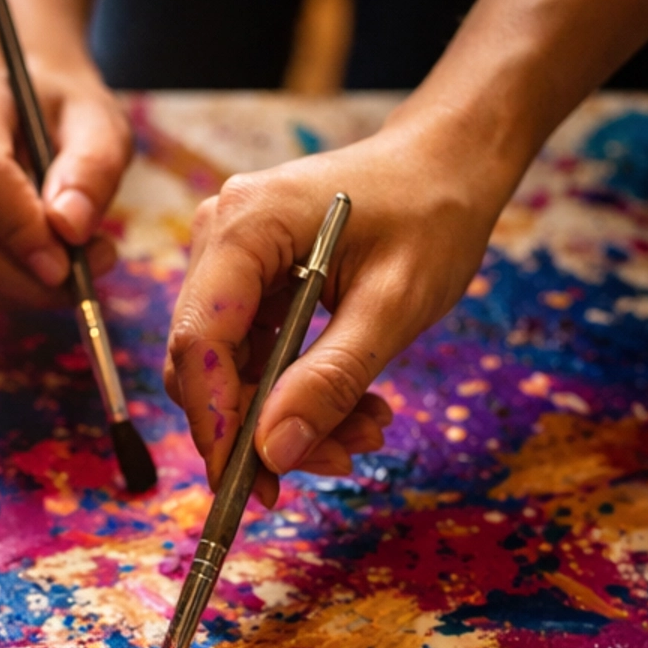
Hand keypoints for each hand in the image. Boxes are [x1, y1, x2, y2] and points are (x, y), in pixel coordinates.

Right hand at [0, 62, 129, 313]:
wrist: (29, 108)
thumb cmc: (63, 113)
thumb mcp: (98, 122)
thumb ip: (92, 168)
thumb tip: (69, 227)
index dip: (20, 228)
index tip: (65, 264)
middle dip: (23, 276)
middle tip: (84, 278)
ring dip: (19, 290)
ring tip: (74, 272)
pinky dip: (5, 293)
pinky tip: (41, 276)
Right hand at [164, 105, 501, 504]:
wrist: (448, 164)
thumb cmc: (431, 212)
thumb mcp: (393, 305)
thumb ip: (331, 379)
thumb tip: (275, 452)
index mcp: (245, 225)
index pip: (199, 341)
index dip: (216, 421)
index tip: (246, 484)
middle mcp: (221, 237)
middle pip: (207, 362)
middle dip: (261, 426)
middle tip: (335, 461)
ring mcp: (232, 258)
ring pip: (232, 368)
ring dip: (289, 413)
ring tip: (365, 430)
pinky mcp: (252, 279)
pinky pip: (255, 353)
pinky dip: (299, 388)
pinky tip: (354, 404)